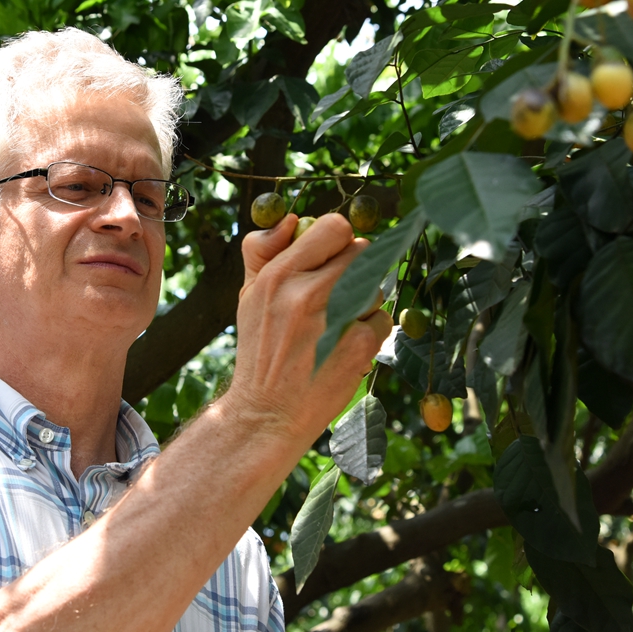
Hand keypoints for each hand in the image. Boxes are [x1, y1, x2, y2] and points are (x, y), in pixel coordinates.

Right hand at [222, 212, 381, 450]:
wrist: (266, 412)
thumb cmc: (261, 350)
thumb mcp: (249, 296)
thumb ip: (264, 251)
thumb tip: (291, 219)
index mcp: (278, 274)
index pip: (333, 227)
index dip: (339, 240)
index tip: (332, 259)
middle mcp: (306, 292)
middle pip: (362, 252)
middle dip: (355, 271)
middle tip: (338, 297)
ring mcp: (335, 318)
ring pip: (376, 286)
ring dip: (364, 304)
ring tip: (336, 327)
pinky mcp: (359, 344)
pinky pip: (383, 320)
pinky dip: (370, 334)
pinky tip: (345, 349)